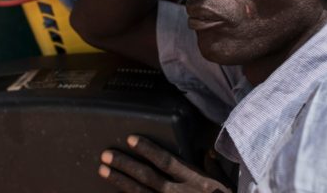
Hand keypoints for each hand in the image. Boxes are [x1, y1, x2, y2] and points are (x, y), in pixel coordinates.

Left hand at [98, 135, 231, 192]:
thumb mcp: (224, 185)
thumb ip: (214, 168)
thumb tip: (209, 152)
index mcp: (194, 181)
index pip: (166, 162)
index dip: (148, 150)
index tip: (131, 139)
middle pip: (147, 177)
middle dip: (125, 165)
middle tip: (106, 154)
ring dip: (120, 181)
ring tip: (102, 170)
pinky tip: (114, 191)